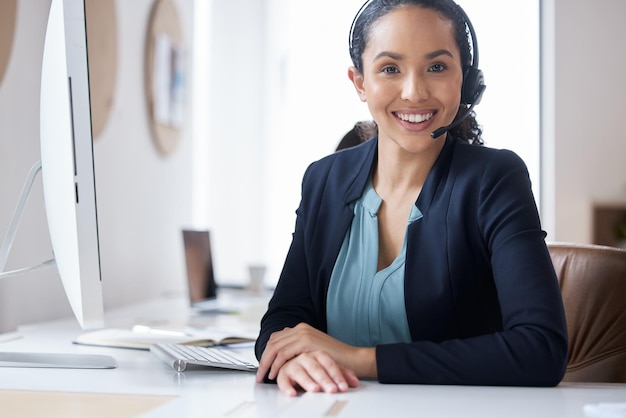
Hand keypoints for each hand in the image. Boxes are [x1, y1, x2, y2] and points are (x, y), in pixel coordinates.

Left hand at [256, 323, 375, 382]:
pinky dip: (277, 364)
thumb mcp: (313, 351)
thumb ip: (299, 350)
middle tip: (259, 374)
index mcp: (301, 328)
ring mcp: (303, 333)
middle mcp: (300, 328)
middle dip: (264, 359)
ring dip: (267, 363)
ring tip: (264, 376)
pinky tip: (275, 374)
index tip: (263, 366)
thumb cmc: (335, 359)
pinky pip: (284, 353)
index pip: (276, 338)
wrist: (353, 358)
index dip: (267, 353)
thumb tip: (284, 358)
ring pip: (275, 347)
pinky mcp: (306, 342)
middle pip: (273, 342)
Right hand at [274, 350, 359, 395]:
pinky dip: (287, 386)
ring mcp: (293, 364)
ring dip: (308, 381)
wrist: (297, 361)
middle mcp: (305, 357)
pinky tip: (293, 393)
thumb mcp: (330, 370)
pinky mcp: (283, 373)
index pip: (329, 363)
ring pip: (300, 371)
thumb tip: (355, 382)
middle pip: (315, 367)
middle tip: (332, 390)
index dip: (337, 375)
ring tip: (315, 390)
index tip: (343, 387)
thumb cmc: (315, 367)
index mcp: (318, 354)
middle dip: (325, 380)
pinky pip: (283, 379)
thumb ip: (342, 374)